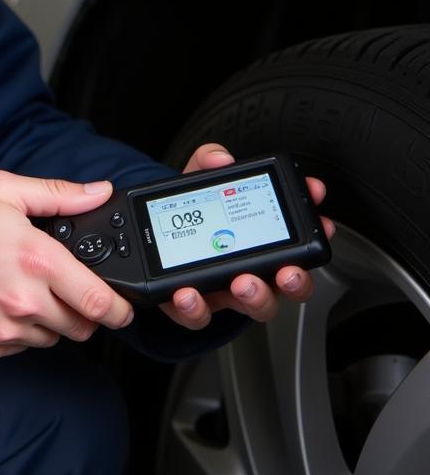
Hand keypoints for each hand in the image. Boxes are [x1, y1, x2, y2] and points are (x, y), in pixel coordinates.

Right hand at [0, 171, 135, 360]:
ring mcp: (4, 328)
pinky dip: (19, 330)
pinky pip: (20, 347)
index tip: (123, 306)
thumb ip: (58, 195)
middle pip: (82, 327)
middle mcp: (25, 300)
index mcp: (37, 259)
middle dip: (83, 310)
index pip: (100, 302)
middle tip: (65, 286)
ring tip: (24, 288)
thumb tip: (97, 193)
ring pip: (52, 339)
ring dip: (50, 320)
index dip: (121, 308)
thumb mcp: (3, 189)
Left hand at [160, 144, 335, 329]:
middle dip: (296, 279)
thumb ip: (207, 162)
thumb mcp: (196, 181)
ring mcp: (225, 290)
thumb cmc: (187, 215)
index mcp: (258, 237)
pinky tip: (188, 294)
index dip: (315, 230)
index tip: (321, 223)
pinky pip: (200, 315)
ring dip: (254, 296)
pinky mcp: (194, 305)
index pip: (297, 237)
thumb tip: (221, 159)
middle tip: (288, 271)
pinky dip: (196, 308)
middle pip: (287, 281)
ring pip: (254, 304)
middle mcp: (251, 268)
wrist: (153, 243)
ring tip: (242, 283)